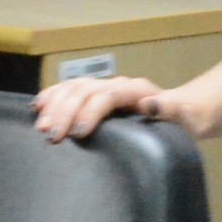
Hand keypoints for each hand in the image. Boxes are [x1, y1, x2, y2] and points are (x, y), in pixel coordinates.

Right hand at [32, 73, 187, 143]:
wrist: (180, 113)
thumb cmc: (181, 121)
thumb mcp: (183, 119)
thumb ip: (169, 111)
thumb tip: (150, 104)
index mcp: (136, 90)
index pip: (107, 95)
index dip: (90, 112)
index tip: (77, 133)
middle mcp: (117, 85)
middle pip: (84, 90)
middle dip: (65, 111)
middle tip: (51, 136)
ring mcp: (104, 88)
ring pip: (73, 88)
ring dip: (54, 105)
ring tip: (41, 126)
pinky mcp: (95, 95)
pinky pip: (68, 90)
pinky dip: (52, 96)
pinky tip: (38, 107)